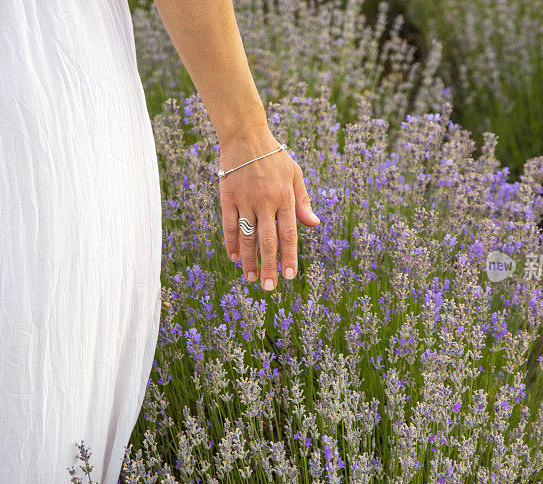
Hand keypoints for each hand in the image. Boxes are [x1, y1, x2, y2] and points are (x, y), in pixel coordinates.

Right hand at [218, 129, 319, 290]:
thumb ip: (303, 201)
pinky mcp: (228, 197)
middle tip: (269, 287)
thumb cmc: (274, 156)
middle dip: (269, 266)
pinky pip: (229, 225)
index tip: (290, 276)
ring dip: (249, 260)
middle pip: (268, 241)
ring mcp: (245, 200)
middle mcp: (265, 202)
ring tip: (250, 279)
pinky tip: (234, 258)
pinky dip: (232, 243)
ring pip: (247, 236)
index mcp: (285, 198)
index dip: (290, 257)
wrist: (246, 136)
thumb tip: (314, 225)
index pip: (289, 234)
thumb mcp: (295, 174)